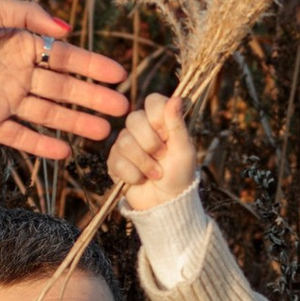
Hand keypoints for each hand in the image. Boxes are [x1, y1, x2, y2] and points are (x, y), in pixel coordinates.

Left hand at [0, 0, 128, 163]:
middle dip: (93, 98)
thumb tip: (66, 30)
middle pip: (63, 89)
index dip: (93, 67)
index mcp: (22, 45)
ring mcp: (4, 100)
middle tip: (122, 108)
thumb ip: (28, 15)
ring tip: (104, 132)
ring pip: (48, 115)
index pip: (65, 58)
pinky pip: (19, 136)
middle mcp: (18, 74)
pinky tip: (65, 152)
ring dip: (75, 123)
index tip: (119, 76)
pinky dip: (40, 146)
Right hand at [108, 90, 198, 212]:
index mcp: (160, 121)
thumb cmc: (180, 174)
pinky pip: (117, 161)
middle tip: (162, 156)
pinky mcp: (114, 161)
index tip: (167, 135)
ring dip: (145, 163)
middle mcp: (141, 128)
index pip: (153, 101)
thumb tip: (176, 97)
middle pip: (134, 119)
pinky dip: (134, 175)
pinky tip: (141, 180)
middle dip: (151, 144)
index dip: (158, 117)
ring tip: (156, 174)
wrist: (166, 203)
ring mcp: (125, 144)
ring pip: (125, 142)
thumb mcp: (184, 149)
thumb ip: (177, 124)